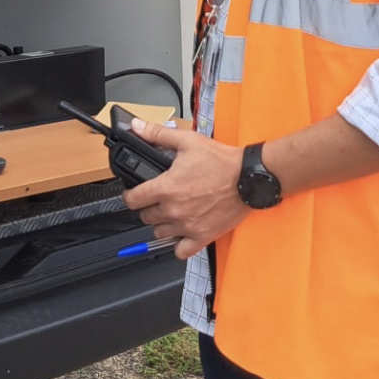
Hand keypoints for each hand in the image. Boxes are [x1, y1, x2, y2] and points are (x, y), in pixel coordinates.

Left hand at [119, 119, 249, 258]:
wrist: (248, 178)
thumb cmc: (221, 161)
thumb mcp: (187, 141)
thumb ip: (158, 134)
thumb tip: (137, 127)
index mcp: (166, 188)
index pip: (133, 200)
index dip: (130, 195)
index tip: (134, 193)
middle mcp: (174, 210)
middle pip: (146, 217)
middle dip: (148, 207)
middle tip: (158, 198)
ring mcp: (187, 226)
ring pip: (160, 233)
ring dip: (162, 223)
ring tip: (170, 212)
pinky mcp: (202, 236)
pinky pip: (181, 251)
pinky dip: (178, 244)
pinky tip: (182, 232)